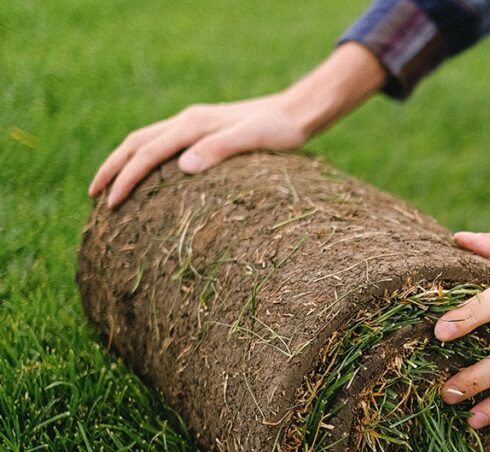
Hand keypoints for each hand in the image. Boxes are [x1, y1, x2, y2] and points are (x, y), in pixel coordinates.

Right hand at [89, 42, 385, 206]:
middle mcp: (188, 121)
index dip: (126, 178)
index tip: (111, 204)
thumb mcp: (253, 140)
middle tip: (94, 198)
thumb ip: (219, 150)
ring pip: (146, 141)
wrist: (298, 113)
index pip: (147, 152)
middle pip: (135, 143)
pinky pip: (163, 144)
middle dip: (112, 169)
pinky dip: (145, 159)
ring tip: (110, 189)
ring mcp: (195, 124)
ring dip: (124, 163)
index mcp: (193, 125)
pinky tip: (148, 178)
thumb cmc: (280, 131)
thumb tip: (183, 166)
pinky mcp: (205, 131)